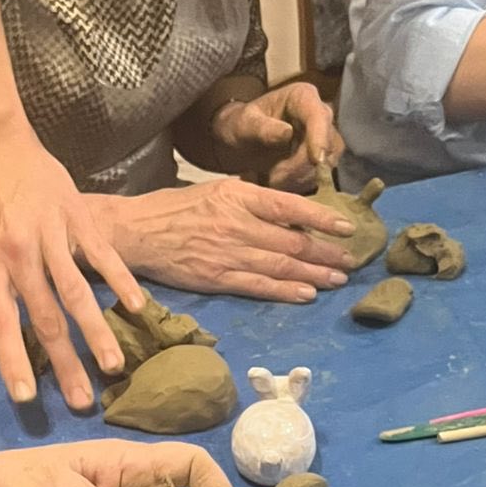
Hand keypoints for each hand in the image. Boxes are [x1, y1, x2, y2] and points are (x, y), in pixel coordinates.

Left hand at [0, 127, 144, 410]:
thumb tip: (1, 330)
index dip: (13, 361)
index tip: (27, 397)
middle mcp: (19, 254)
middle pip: (46, 318)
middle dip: (66, 364)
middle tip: (84, 401)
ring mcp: (52, 235)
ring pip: (78, 292)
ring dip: (98, 333)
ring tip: (115, 367)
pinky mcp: (76, 216)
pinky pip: (102, 254)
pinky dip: (121, 280)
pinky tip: (138, 308)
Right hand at [101, 177, 354, 303]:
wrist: (134, 233)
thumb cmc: (172, 209)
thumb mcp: (213, 192)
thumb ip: (247, 201)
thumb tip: (283, 213)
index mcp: (237, 196)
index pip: (289, 207)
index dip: (321, 218)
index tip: (346, 227)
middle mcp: (236, 224)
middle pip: (291, 240)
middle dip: (325, 253)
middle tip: (350, 261)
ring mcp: (227, 252)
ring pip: (281, 264)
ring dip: (314, 274)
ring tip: (338, 279)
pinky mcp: (216, 277)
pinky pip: (258, 285)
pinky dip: (284, 290)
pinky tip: (306, 294)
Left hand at [214, 81, 341, 189]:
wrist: (242, 141)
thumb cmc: (242, 126)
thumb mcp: (244, 124)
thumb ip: (262, 127)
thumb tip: (287, 133)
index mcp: (301, 97)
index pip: (319, 115)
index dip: (320, 138)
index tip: (315, 160)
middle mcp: (319, 114)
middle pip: (328, 142)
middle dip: (304, 164)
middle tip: (274, 178)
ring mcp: (323, 136)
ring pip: (328, 162)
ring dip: (302, 176)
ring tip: (273, 180)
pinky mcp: (322, 157)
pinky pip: (322, 175)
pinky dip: (301, 183)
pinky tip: (281, 184)